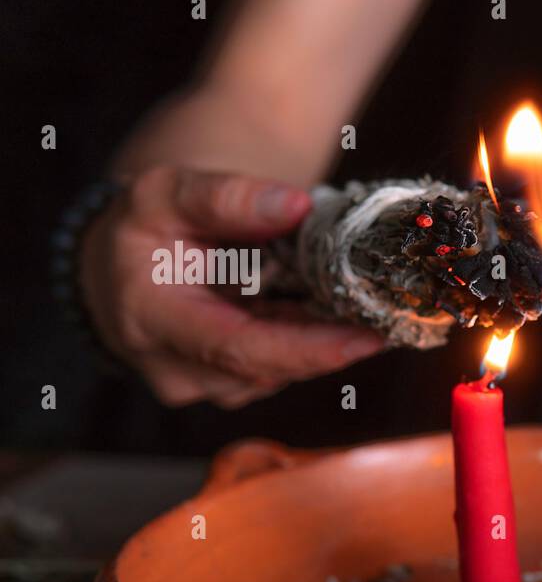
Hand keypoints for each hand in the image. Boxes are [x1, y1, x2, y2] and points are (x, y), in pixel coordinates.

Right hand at [79, 165, 385, 407]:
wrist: (120, 270)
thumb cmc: (144, 230)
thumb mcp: (168, 194)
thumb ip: (228, 197)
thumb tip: (296, 205)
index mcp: (152, 319)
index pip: (241, 349)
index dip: (310, 349)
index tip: (367, 338)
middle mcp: (174, 368)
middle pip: (271, 366)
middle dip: (329, 342)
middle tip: (381, 310)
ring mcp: (201, 386)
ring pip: (280, 372)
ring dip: (320, 342)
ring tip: (349, 301)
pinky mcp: (226, 388)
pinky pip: (279, 370)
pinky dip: (307, 344)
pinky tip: (324, 314)